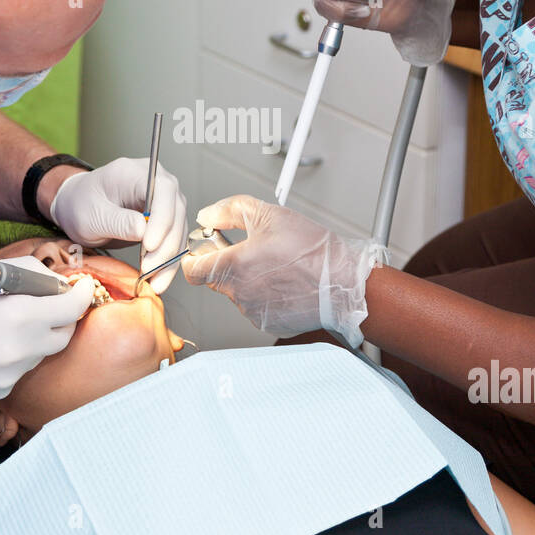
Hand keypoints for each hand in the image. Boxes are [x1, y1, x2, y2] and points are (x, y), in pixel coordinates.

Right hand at [0, 257, 95, 398]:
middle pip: (64, 333)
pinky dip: (19, 353)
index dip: (81, 293)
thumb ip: (30, 273)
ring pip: (44, 351)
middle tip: (49, 301)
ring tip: (9, 321)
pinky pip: (24, 367)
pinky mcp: (0, 389)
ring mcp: (11, 374)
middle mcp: (20, 349)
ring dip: (39, 335)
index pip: (72, 307)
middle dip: (62, 315)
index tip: (82, 286)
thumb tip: (57, 281)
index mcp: (19, 316)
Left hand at [49, 156, 187, 292]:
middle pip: (175, 212)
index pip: (162, 190)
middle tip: (149, 268)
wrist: (76, 207)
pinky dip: (167, 263)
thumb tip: (143, 230)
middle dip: (166, 244)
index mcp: (136, 173)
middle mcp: (156, 184)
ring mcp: (163, 202)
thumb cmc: (80, 204)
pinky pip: (172, 242)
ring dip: (169, 258)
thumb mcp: (92, 214)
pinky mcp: (164, 221)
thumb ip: (118, 221)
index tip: (149, 244)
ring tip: (155, 281)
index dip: (161, 217)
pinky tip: (158, 279)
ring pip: (178, 230)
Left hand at [180, 195, 379, 344]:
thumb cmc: (312, 251)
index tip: (207, 248)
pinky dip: (265, 294)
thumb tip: (208, 216)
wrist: (343, 283)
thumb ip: (229, 211)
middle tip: (252, 248)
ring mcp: (253, 312)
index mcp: (234, 266)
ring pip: (237, 292)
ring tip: (276, 264)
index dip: (195, 256)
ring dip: (248, 278)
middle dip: (227, 263)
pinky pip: (256, 306)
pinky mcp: (268, 323)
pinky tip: (284, 281)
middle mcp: (239, 293)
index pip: (192, 270)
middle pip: (216, 279)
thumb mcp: (269, 214)